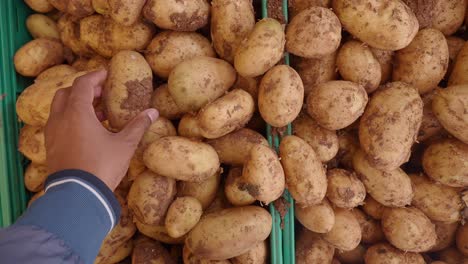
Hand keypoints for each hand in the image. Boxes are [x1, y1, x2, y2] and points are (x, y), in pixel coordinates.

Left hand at [45, 70, 158, 189]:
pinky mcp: (50, 147)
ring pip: (60, 109)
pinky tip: (87, 131)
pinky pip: (58, 124)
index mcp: (77, 112)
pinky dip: (71, 120)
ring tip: (97, 114)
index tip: (106, 74)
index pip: (83, 84)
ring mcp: (52, 133)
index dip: (95, 76)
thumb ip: (137, 125)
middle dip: (84, 90)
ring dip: (76, 105)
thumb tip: (153, 112)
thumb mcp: (124, 145)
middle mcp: (60, 118)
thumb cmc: (102, 166)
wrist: (77, 195)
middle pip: (66, 93)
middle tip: (101, 94)